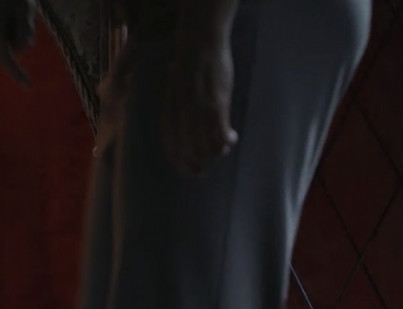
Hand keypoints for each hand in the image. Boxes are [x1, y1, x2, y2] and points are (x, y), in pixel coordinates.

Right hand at [0, 0, 36, 85]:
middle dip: (23, 36)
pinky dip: (14, 27)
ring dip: (20, 29)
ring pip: (10, 41)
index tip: (28, 85)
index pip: (4, 57)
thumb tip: (24, 47)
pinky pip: (6, 35)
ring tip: (18, 9)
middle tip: (24, 12)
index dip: (16, 72)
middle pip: (12, 47)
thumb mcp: (26, 8)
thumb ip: (25, 29)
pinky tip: (12, 11)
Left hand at [161, 39, 237, 174]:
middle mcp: (181, 119)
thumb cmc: (188, 67)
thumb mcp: (176, 92)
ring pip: (207, 148)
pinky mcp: (216, 106)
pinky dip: (227, 141)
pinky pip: (221, 134)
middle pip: (189, 154)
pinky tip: (233, 138)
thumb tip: (182, 125)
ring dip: (216, 153)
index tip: (191, 169)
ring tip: (223, 149)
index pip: (172, 150)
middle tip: (209, 168)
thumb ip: (178, 110)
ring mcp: (198, 113)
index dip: (181, 164)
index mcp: (169, 115)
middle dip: (200, 166)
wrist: (199, 46)